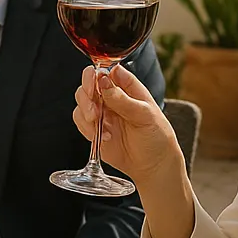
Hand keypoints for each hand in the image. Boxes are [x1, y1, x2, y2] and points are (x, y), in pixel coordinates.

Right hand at [71, 63, 180, 182]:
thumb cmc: (157, 136)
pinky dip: (86, 128)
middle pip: (88, 84)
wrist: (154, 166)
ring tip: (97, 122)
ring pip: (81, 101)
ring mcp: (102, 113)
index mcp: (127, 87)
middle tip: (94, 108)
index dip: (96, 74)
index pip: (106, 71)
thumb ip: (123, 99)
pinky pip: (80, 121)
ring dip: (85, 110)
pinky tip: (104, 137)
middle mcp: (112, 97)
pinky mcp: (94, 129)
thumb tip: (104, 81)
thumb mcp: (145, 115)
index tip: (95, 83)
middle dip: (86, 93)